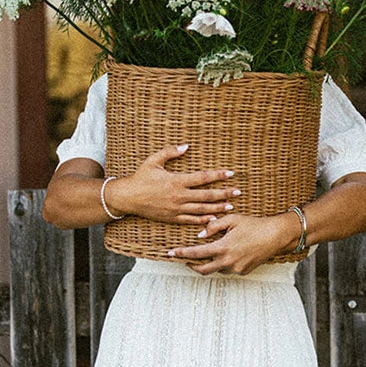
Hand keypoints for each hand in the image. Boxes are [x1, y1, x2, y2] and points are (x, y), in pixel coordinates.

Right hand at [110, 144, 240, 223]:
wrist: (127, 198)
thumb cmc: (140, 177)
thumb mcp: (153, 161)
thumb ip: (170, 152)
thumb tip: (186, 146)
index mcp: (176, 181)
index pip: (202, 178)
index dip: (217, 175)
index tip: (230, 173)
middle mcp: (179, 196)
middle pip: (206, 196)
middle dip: (224, 194)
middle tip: (238, 192)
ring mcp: (176, 209)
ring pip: (202, 210)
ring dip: (217, 208)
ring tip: (231, 206)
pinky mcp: (172, 218)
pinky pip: (190, 220)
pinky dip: (203, 221)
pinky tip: (213, 219)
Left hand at [168, 210, 300, 273]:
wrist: (275, 235)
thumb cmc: (254, 225)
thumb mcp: (232, 220)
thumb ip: (213, 226)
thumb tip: (200, 234)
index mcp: (223, 247)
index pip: (196, 253)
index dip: (182, 253)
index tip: (171, 253)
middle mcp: (228, 261)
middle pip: (202, 269)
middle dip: (191, 265)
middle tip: (184, 259)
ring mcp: (236, 268)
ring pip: (216, 269)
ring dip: (209, 263)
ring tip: (206, 253)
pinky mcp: (244, 271)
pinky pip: (228, 269)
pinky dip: (223, 263)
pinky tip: (226, 253)